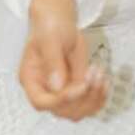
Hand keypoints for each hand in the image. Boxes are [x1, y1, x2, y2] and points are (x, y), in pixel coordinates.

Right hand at [19, 0, 109, 120]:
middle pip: (62, 111)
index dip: (61, 100)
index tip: (81, 85)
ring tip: (100, 74)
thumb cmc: (50, 27)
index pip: (41, 102)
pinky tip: (103, 80)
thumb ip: (52, 62)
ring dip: (93, 98)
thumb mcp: (50, 39)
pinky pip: (88, 105)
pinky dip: (99, 97)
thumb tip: (56, 85)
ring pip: (77, 111)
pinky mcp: (76, 91)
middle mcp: (45, 90)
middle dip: (82, 97)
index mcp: (31, 79)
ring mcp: (61, 93)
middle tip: (94, 74)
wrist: (59, 22)